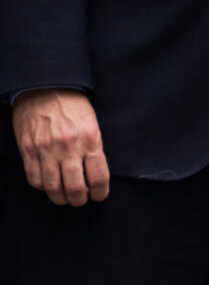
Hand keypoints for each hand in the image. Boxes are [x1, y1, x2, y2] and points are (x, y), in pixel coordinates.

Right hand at [11, 88, 109, 206]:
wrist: (46, 89)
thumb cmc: (73, 106)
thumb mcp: (92, 124)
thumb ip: (93, 148)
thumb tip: (94, 175)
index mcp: (89, 139)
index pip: (98, 176)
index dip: (100, 192)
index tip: (99, 196)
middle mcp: (68, 147)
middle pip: (75, 188)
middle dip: (80, 200)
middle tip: (81, 200)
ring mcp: (46, 150)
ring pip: (53, 188)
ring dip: (61, 198)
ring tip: (65, 198)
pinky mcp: (28, 151)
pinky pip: (35, 179)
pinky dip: (43, 187)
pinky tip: (49, 184)